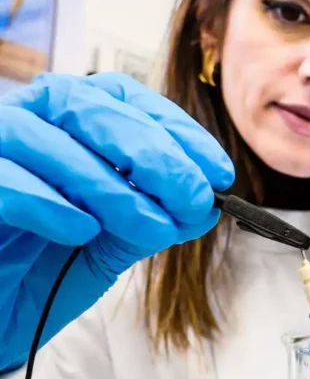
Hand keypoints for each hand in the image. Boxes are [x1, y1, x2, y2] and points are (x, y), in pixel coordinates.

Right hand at [0, 72, 233, 371]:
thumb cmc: (38, 279)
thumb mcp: (107, 250)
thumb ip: (149, 220)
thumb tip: (204, 203)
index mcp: (62, 128)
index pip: (121, 100)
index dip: (176, 129)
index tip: (218, 172)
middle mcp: (21, 127)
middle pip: (85, 104)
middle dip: (153, 153)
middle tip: (193, 198)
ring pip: (41, 135)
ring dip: (110, 184)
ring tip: (150, 228)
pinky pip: (1, 179)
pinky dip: (49, 202)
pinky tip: (82, 231)